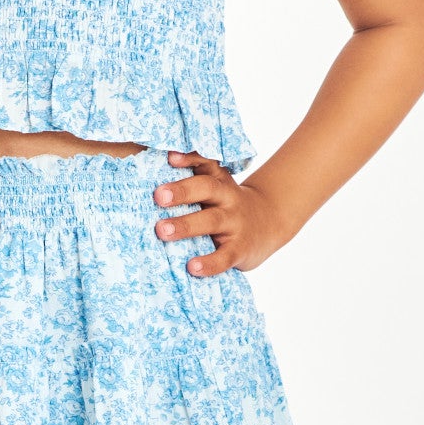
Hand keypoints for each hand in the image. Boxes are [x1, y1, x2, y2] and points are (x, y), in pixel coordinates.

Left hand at [152, 151, 288, 276]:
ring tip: (163, 230)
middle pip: (207, 189)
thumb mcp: (218, 187)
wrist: (271, 222)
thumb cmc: (229, 205)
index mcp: (219, 181)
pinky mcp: (240, 249)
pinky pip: (225, 256)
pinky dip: (209, 263)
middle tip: (158, 196)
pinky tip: (192, 267)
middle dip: (182, 191)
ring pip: (212, 221)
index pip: (206, 163)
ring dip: (186, 225)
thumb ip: (192, 181)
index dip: (189, 158)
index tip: (170, 157)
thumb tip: (152, 180)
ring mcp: (235, 223)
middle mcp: (228, 198)